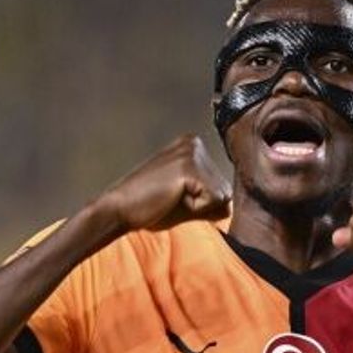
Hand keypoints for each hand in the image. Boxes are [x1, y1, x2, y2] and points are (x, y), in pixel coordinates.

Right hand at [99, 135, 231, 231]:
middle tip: (170, 199)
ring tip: (170, 198)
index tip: (172, 197)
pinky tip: (172, 198)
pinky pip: (213, 200)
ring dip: (199, 208)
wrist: (119, 209)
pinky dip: (196, 209)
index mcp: (193, 146)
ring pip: (222, 196)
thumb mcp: (188, 200)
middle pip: (225, 190)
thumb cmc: (150, 208)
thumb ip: (211, 200)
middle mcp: (194, 143)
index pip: (220, 186)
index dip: (201, 204)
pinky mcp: (189, 166)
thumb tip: (233, 208)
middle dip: (202, 206)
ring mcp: (192, 152)